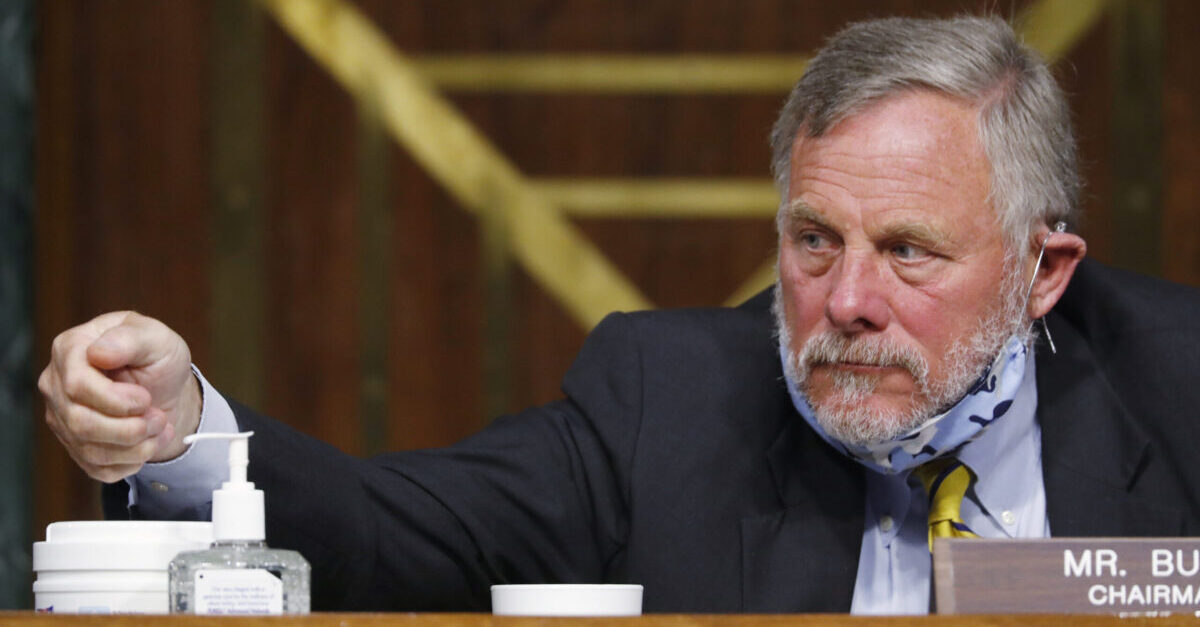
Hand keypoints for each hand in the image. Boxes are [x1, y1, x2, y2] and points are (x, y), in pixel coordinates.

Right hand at [39, 311, 201, 481]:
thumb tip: (98, 353)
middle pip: (81, 422)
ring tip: (159, 428)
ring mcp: (62, 417)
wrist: (165, 388)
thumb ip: (131, 339)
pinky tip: (148, 443)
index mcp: (70, 349)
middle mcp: (56, 384)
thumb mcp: (156, 337)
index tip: (146, 398)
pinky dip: (132, 461)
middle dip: (131, 427)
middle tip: (159, 418)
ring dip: (136, 446)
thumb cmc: (158, 357)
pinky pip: (97, 468)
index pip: (77, 386)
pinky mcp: (75, 445)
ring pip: (90, 449)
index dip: (117, 400)